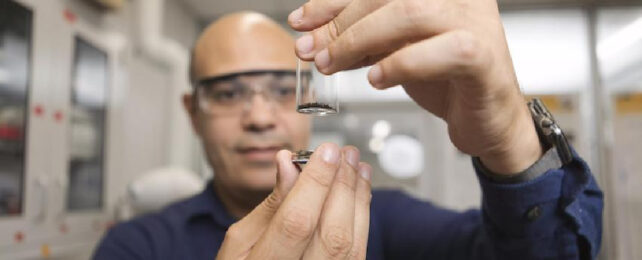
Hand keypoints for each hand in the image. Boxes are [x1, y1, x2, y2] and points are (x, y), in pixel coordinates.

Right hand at [216, 143, 372, 258]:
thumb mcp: (239, 242)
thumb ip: (269, 205)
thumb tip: (289, 163)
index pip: (296, 222)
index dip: (316, 184)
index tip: (327, 152)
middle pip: (331, 233)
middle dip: (342, 187)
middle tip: (345, 153)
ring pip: (350, 244)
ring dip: (357, 199)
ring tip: (356, 166)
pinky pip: (356, 252)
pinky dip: (360, 218)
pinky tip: (359, 193)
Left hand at [288, 0, 541, 173]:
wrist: (487, 121)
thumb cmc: (446, 82)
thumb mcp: (392, 52)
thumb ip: (360, 39)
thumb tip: (312, 35)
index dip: (334, 1)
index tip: (301, 21)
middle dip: (339, 23)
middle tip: (309, 49)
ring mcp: (475, 21)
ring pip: (409, 13)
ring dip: (359, 40)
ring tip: (332, 64)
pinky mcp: (483, 54)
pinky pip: (439, 50)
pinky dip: (400, 64)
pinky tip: (375, 79)